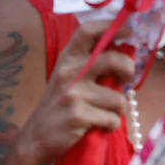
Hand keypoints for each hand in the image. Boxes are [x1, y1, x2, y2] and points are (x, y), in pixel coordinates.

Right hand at [13, 20, 133, 164]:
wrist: (36, 137)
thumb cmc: (59, 106)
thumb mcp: (68, 78)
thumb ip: (89, 65)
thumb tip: (123, 53)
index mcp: (67, 59)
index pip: (87, 31)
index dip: (111, 27)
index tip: (128, 31)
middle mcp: (69, 71)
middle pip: (112, 59)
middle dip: (128, 69)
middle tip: (127, 78)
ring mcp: (73, 93)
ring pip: (118, 99)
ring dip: (118, 110)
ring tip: (103, 113)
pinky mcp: (78, 115)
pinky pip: (112, 120)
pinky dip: (110, 126)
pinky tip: (96, 126)